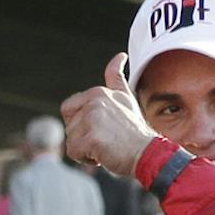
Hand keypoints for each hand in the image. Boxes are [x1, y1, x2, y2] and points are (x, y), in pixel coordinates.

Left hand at [59, 53, 155, 180]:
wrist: (147, 153)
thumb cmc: (134, 131)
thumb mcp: (126, 98)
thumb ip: (116, 79)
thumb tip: (119, 56)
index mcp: (98, 92)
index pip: (68, 109)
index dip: (80, 124)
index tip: (101, 127)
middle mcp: (94, 101)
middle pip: (68, 126)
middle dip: (82, 137)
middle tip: (105, 138)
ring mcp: (92, 118)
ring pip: (70, 140)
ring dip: (84, 149)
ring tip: (105, 146)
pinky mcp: (91, 137)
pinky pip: (73, 152)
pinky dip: (84, 158)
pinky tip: (102, 154)